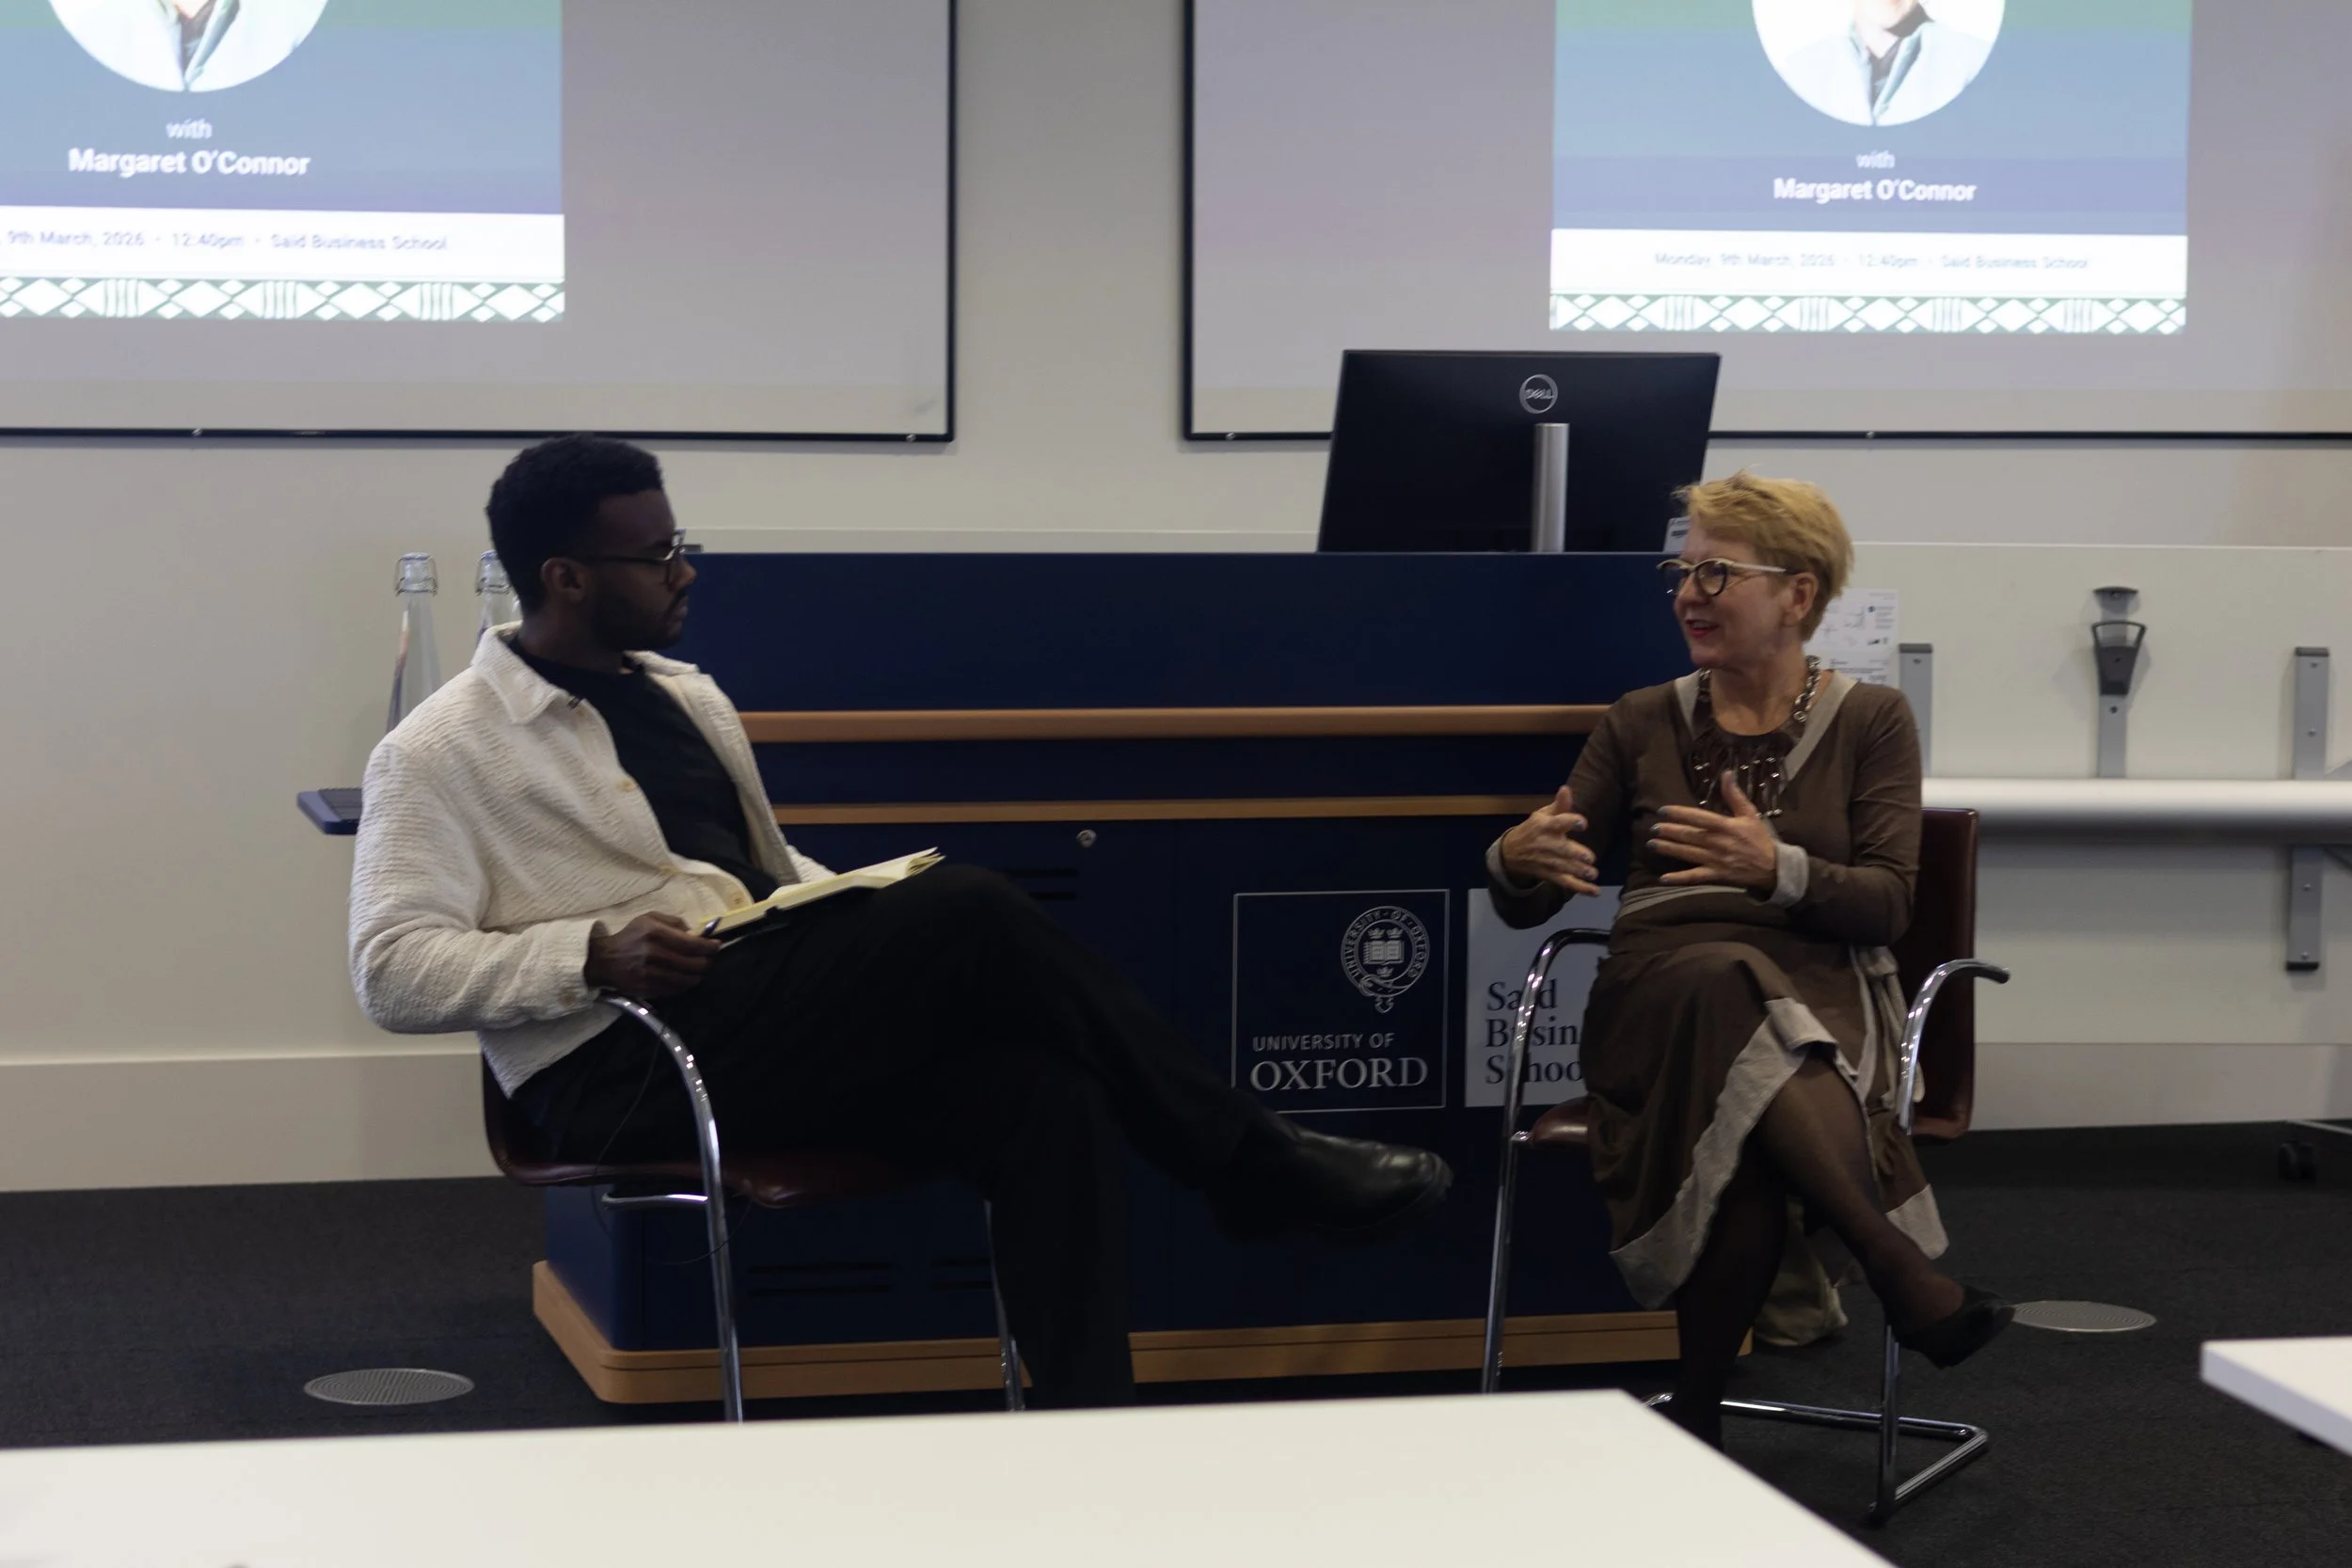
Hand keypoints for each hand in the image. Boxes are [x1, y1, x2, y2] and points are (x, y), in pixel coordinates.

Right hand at [584, 913, 720, 999]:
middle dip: (706, 962)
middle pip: (693, 964)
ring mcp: (650, 973)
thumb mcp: (648, 919)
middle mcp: (654, 954)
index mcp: (655, 933)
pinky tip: (684, 979)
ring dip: (697, 975)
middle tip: (709, 960)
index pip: (692, 943)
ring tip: (698, 971)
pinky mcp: (647, 988)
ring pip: (686, 979)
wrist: (604, 960)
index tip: (717, 946)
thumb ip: (673, 922)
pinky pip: (674, 990)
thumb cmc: (630, 936)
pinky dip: (684, 985)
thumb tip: (694, 932)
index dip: (709, 946)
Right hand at [1498, 785, 1600, 896]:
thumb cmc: (1533, 829)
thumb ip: (1559, 805)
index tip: (1583, 822)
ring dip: (1578, 872)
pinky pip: (1566, 882)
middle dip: (1574, 854)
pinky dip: (1580, 888)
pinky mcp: (1550, 875)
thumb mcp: (1542, 815)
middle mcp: (1546, 844)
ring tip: (1592, 874)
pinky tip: (1594, 891)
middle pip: (1561, 850)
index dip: (1570, 822)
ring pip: (1564, 868)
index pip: (1557, 823)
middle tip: (1590, 857)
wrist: (1510, 853)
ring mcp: (1547, 862)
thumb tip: (1566, 788)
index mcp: (1544, 826)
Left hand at [1651, 773, 1779, 890]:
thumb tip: (1726, 773)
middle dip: (1669, 831)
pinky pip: (1695, 877)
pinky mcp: (1716, 875)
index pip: (1699, 818)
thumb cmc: (1759, 839)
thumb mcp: (1750, 814)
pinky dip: (1679, 878)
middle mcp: (1718, 843)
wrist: (1773, 868)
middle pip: (1689, 836)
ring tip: (1652, 844)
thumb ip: (1735, 795)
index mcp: (1726, 826)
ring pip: (1688, 854)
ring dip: (1669, 849)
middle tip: (1652, 828)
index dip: (1680, 814)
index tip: (1663, 810)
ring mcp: (1716, 860)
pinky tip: (1664, 878)